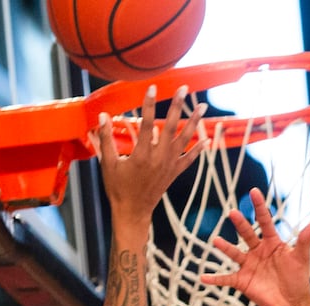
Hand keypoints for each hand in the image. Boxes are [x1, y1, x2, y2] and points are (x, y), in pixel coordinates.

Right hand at [95, 85, 205, 236]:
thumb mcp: (108, 164)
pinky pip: (189, 159)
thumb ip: (106, 139)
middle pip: (171, 126)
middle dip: (178, 106)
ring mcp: (169, 165)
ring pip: (184, 140)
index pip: (148, 124)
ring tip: (202, 107)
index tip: (153, 88)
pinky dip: (198, 149)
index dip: (150, 104)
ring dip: (194, 122)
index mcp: (142, 155)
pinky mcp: (174, 173)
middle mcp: (159, 158)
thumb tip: (102, 116)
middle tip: (184, 88)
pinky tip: (207, 139)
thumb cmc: (118, 189)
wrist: (132, 212)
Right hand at [200, 188, 309, 305]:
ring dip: (225, 248)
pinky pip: (226, 279)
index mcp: (272, 242)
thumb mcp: (301, 257)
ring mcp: (248, 266)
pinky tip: (203, 277)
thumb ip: (305, 239)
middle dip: (240, 224)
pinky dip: (215, 279)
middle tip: (232, 213)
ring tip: (216, 240)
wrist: (293, 302)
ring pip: (234, 254)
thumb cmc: (298, 277)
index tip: (254, 191)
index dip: (260, 207)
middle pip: (247, 234)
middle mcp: (257, 251)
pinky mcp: (242, 281)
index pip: (264, 221)